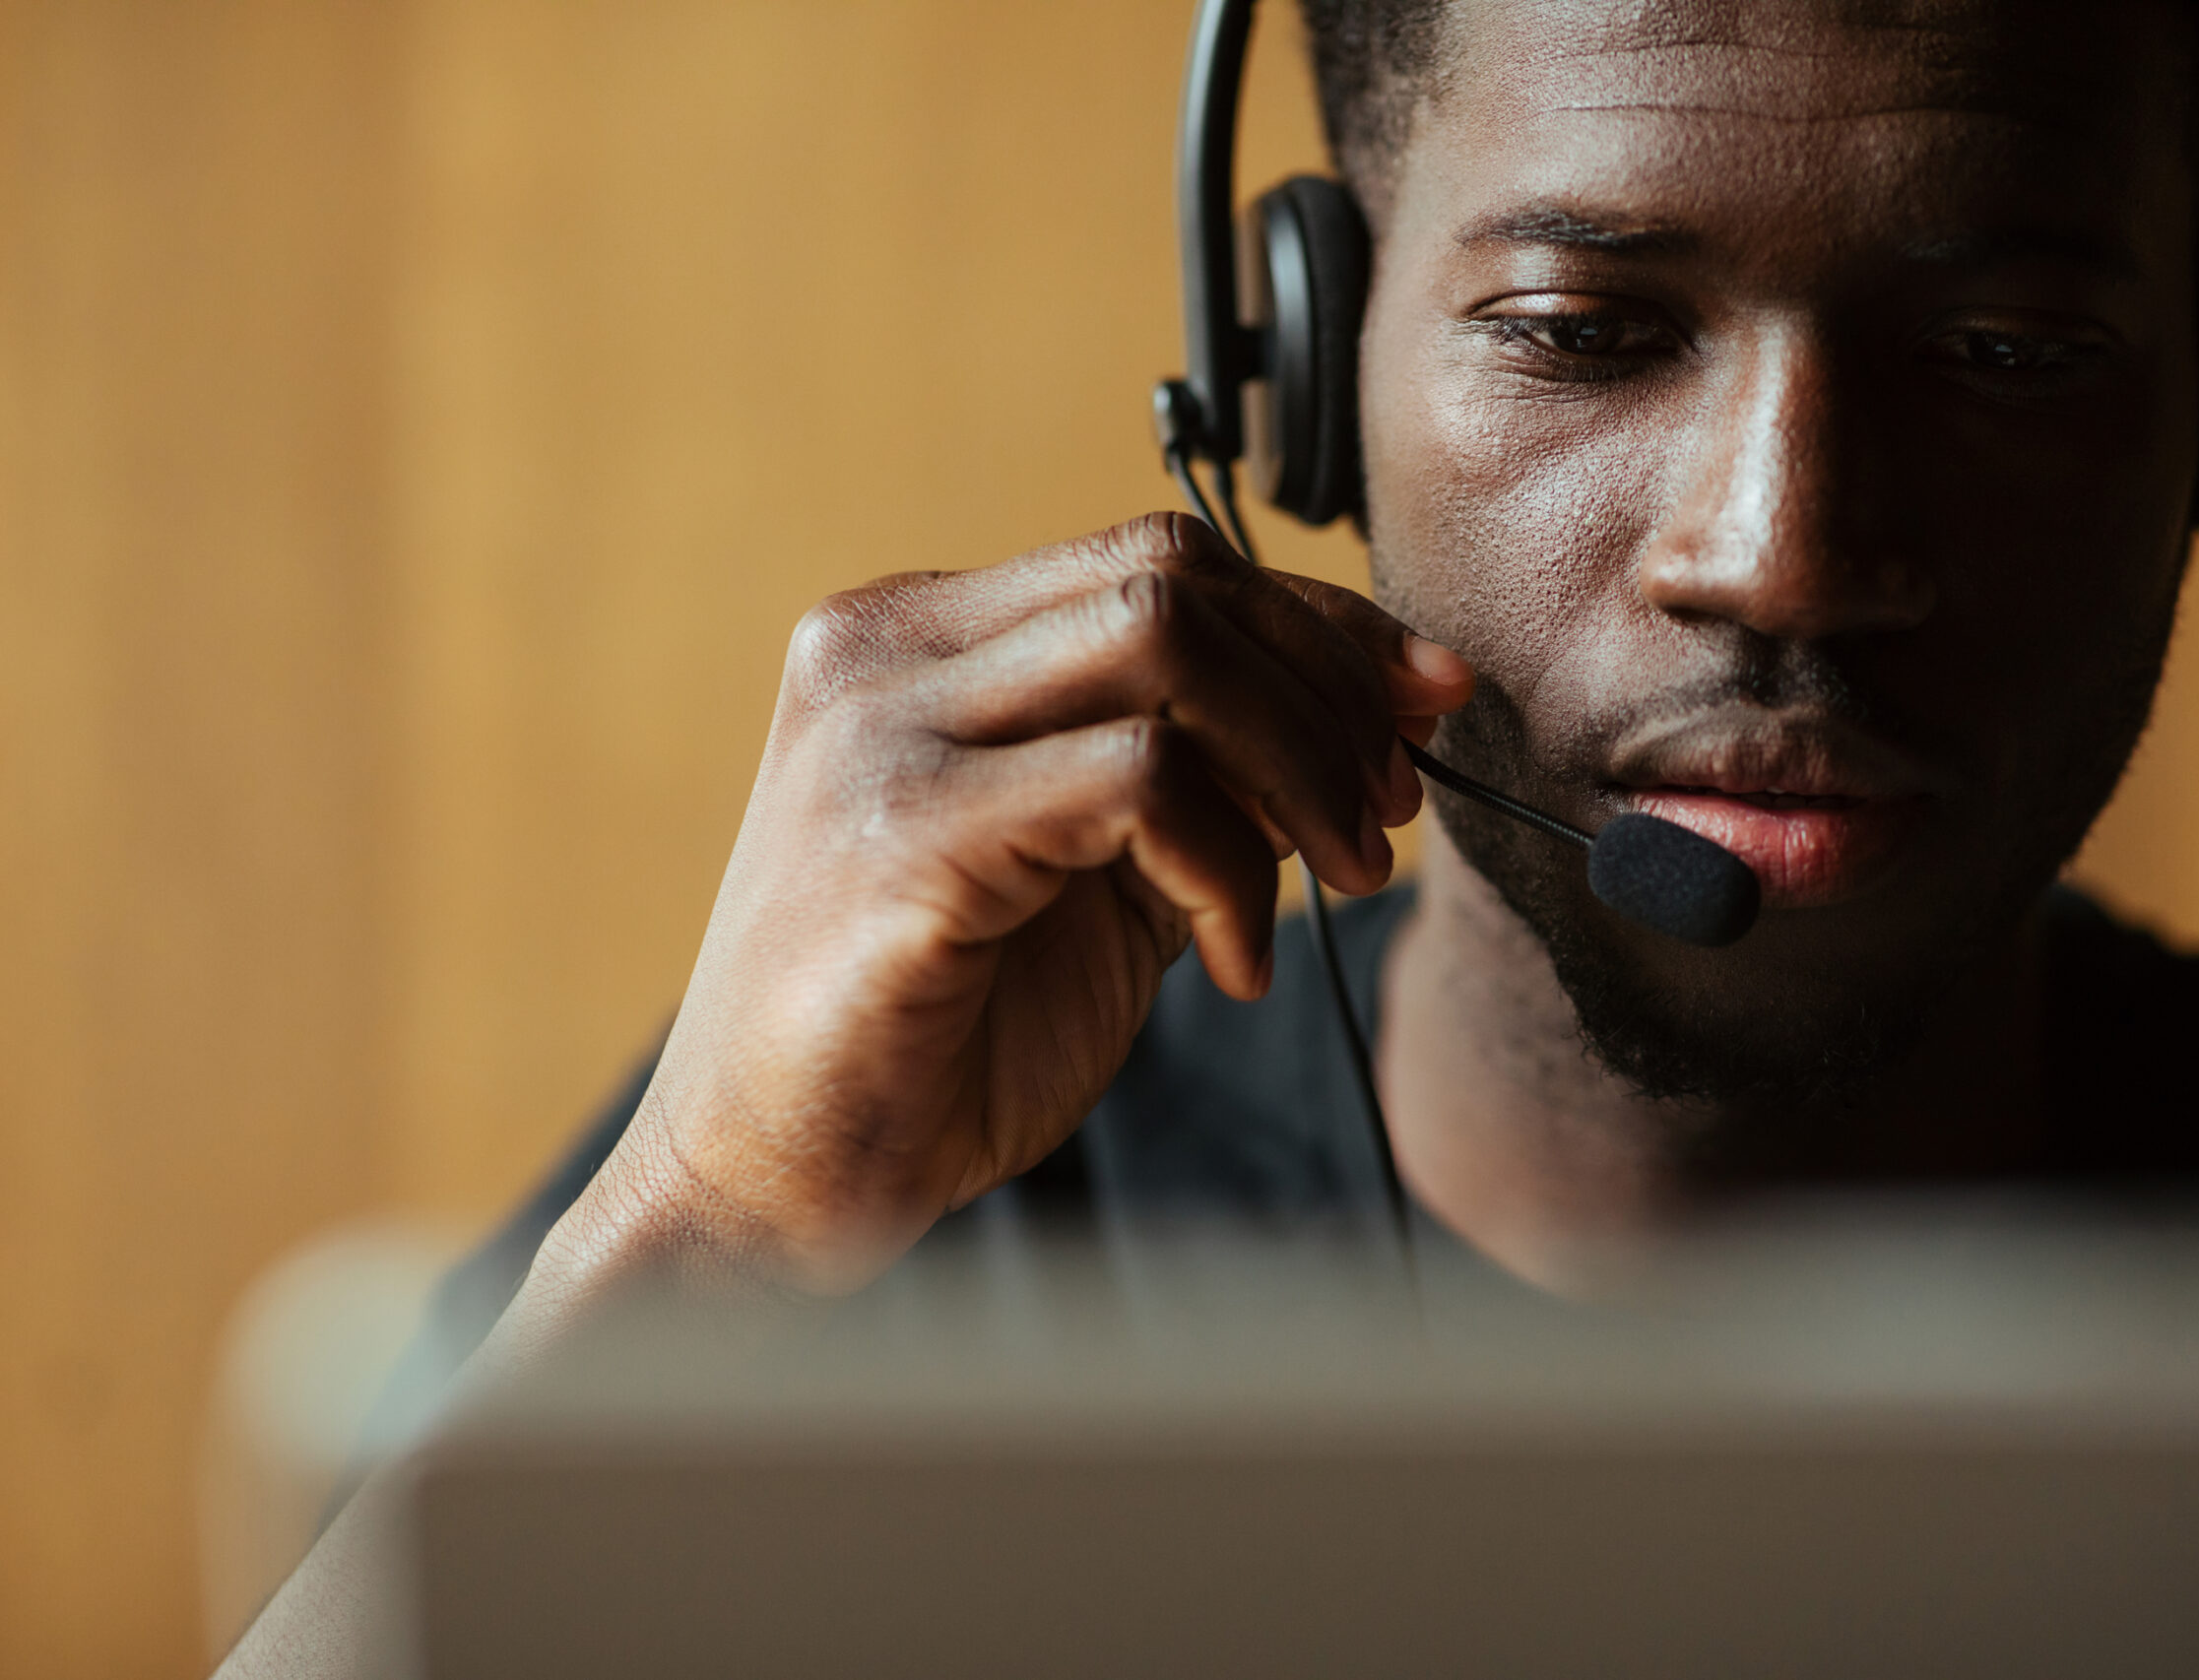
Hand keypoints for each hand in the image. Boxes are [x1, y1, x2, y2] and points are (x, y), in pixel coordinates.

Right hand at [530, 513, 1472, 1303]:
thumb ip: (1199, 779)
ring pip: (1164, 640)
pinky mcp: (904, 830)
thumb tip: (1377, 711)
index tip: (1423, 701)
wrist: (775, 1189)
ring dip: (1297, 762)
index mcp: (919, 639)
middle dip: (1327, 684)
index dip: (1318, 621)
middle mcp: (885, 653)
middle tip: (1390, 813)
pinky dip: (1230, 866)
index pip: (1157, 557)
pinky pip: (1138, 779)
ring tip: (1337, 880)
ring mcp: (881, 729)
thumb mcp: (1095, 874)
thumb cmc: (934, 1039)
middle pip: (1172, 572)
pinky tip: (1233, 962)